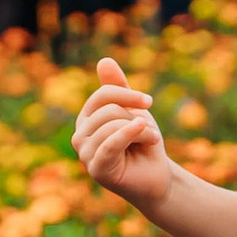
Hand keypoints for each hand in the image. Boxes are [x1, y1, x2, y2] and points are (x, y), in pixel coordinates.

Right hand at [71, 55, 173, 213]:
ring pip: (113, 124)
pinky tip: (146, 133)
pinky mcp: (96, 169)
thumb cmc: (143, 143)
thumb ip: (118, 88)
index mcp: (86, 119)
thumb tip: (104, 60)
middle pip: (109, 110)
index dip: (128, 94)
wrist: (156, 176)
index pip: (103, 95)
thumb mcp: (133, 111)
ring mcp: (85, 153)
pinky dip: (129, 135)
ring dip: (141, 131)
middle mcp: (80, 135)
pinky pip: (110, 144)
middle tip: (150, 133)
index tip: (149, 101)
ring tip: (150, 141)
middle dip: (136, 118)